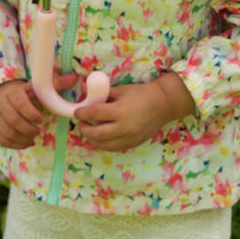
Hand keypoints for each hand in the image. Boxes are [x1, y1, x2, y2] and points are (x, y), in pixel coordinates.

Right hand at [0, 72, 78, 148]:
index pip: (20, 102)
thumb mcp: (37, 88)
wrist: (2, 95)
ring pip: (6, 132)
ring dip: (22, 138)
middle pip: (13, 120)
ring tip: (32, 137)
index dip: (31, 113)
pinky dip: (14, 145)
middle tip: (37, 131)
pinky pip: (0, 140)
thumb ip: (55, 84)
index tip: (41, 120)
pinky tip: (24, 142)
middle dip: (28, 129)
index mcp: (12, 91)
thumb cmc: (24, 93)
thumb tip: (74, 77)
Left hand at [73, 74, 194, 151]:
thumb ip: (103, 94)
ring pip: (104, 145)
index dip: (82, 113)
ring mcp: (129, 138)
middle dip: (84, 129)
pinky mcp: (133, 144)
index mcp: (120, 111)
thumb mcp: (121, 90)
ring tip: (90, 130)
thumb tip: (86, 93)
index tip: (77, 112)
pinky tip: (101, 137)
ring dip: (93, 139)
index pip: (94, 114)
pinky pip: (114, 148)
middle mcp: (124, 127)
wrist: (163, 104)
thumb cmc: (141, 94)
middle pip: (96, 134)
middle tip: (81, 123)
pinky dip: (104, 143)